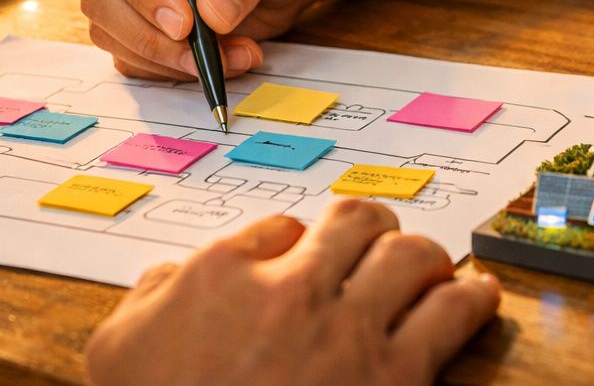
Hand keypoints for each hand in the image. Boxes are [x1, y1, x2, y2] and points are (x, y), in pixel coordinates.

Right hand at [82, 0, 324, 78]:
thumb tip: (214, 14)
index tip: (184, 22)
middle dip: (149, 36)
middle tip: (203, 54)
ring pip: (112, 36)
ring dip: (169, 59)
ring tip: (235, 55)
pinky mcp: (141, 28)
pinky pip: (136, 60)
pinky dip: (176, 71)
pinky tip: (224, 61)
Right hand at [83, 200, 500, 385]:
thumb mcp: (116, 352)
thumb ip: (148, 297)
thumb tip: (174, 276)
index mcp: (224, 274)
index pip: (282, 227)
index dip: (298, 244)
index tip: (305, 263)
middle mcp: (293, 290)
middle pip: (355, 222)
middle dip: (369, 230)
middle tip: (376, 246)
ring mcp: (349, 332)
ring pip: (411, 254)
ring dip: (421, 257)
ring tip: (428, 269)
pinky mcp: (394, 379)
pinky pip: (451, 315)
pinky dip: (470, 300)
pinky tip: (476, 298)